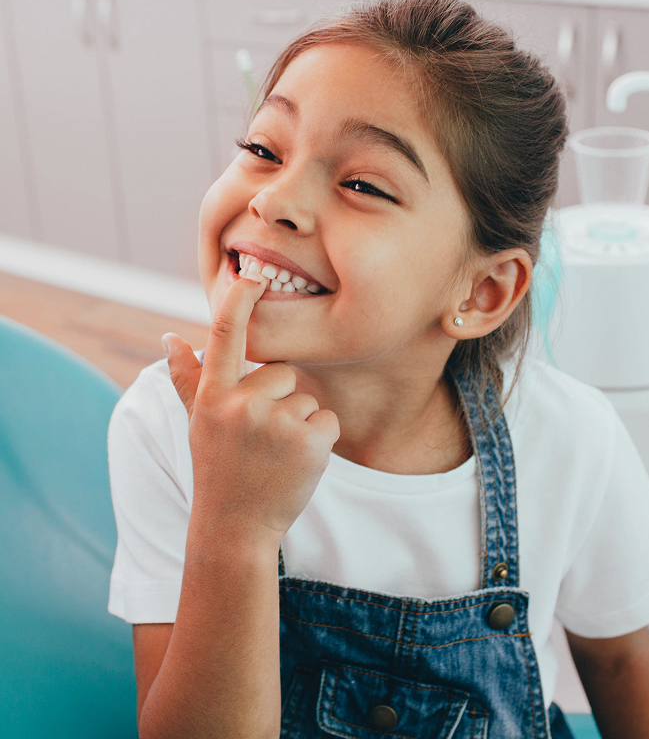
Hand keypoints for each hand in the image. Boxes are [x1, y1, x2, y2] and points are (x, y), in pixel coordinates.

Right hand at [162, 275, 338, 538]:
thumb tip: (169, 337)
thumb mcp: (197, 423)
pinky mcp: (309, 441)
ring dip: (299, 424)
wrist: (235, 528)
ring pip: (307, 399)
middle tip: (261, 439)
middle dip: (280, 400)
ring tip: (275, 455)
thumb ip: (187, 379)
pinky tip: (297, 464)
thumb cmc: (217, 469)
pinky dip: (319, 440)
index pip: (224, 335)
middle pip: (284, 372)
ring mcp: (276, 422)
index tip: (252, 271)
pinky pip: (327, 420)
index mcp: (213, 396)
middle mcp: (241, 404)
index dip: (240, 299)